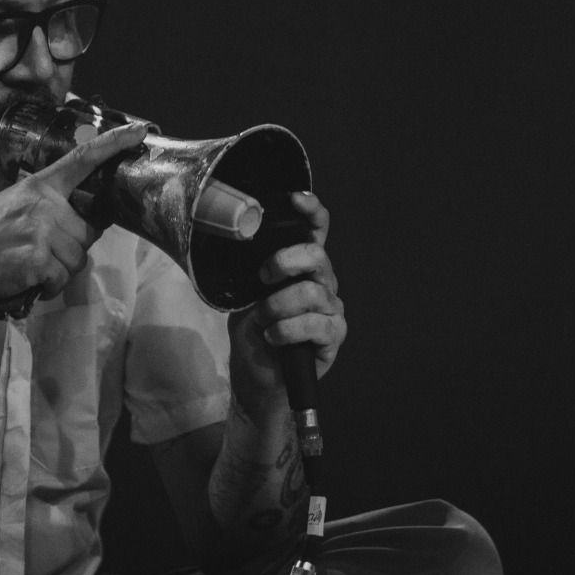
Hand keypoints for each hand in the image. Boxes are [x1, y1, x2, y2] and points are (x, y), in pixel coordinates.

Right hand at [0, 122, 147, 306]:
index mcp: (38, 186)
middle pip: (87, 233)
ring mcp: (42, 231)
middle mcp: (44, 204)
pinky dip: (47, 287)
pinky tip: (25, 279)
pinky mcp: (39, 259)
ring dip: (58, 271)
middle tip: (38, 253)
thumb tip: (80, 223)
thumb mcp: (12, 207)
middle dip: (69, 250)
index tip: (139, 130)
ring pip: (77, 259)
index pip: (82, 159)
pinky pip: (61, 279)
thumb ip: (45, 207)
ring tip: (28, 266)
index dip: (113, 143)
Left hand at [228, 191, 345, 400]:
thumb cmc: (252, 330)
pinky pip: (315, 324)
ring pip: (311, 292)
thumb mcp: (243, 293)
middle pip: (317, 255)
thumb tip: (239, 244)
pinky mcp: (334, 335)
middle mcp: (321, 281)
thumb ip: (249, 270)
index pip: (316, 230)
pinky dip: (287, 330)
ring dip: (277, 307)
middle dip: (284, 262)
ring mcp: (331, 308)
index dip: (312, 211)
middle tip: (263, 278)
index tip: (296, 199)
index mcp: (301, 266)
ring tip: (263, 320)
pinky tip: (273, 337)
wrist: (255, 374)